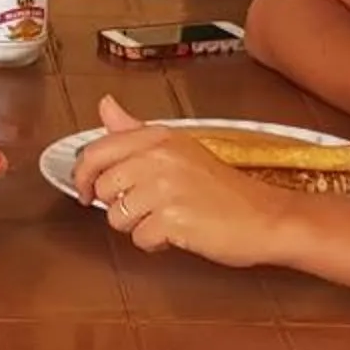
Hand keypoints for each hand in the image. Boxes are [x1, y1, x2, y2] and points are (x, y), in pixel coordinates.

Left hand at [71, 97, 298, 267]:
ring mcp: (165, 188)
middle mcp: (159, 157)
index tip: (86, 191)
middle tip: (148, 208)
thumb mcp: (179, 149)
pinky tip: (178, 234)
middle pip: (102, 188)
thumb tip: (105, 105)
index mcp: (159, 138)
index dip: (83, 176)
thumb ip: (135, 131)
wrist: (267, 217)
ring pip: (116, 217)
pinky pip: (139, 239)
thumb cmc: (224, 188)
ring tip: (168, 219)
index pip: (97, 151)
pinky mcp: (173, 219)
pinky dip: (155, 244)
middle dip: (118, 205)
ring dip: (138, 226)